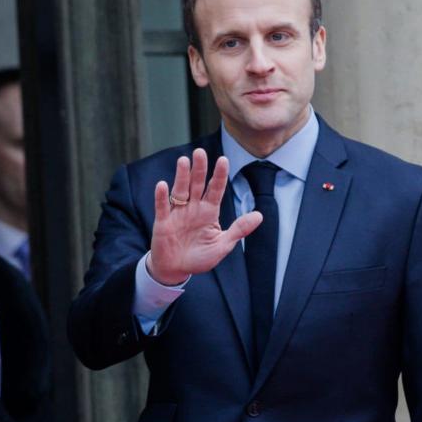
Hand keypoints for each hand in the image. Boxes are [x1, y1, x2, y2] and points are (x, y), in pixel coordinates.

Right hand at [146, 149, 262, 284]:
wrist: (176, 270)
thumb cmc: (200, 257)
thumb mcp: (223, 245)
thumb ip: (239, 229)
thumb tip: (259, 215)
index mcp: (209, 212)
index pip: (215, 190)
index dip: (219, 175)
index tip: (223, 160)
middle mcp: (193, 208)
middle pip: (196, 185)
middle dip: (199, 169)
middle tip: (200, 152)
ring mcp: (177, 213)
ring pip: (180, 191)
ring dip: (181, 176)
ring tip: (184, 161)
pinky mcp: (163, 222)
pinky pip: (162, 207)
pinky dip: (162, 197)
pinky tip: (163, 185)